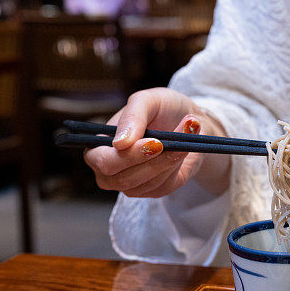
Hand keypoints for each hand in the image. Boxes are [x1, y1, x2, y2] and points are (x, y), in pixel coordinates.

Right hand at [84, 87, 229, 197]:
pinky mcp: (154, 190)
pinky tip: (183, 148)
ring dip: (170, 159)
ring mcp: (131, 183)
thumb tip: (120, 143)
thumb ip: (132, 116)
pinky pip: (164, 186)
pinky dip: (177, 166)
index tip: (155, 142)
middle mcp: (110, 169)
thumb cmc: (163, 108)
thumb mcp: (148, 100)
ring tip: (185, 132)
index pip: (102, 161)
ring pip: (147, 183)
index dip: (128, 155)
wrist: (190, 121)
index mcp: (100, 146)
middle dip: (152, 161)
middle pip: (122, 179)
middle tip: (171, 142)